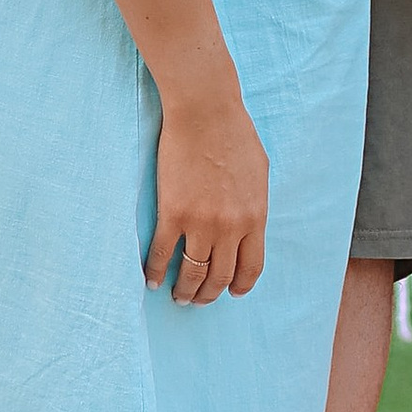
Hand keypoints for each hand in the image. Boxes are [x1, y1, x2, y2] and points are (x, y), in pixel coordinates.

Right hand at [147, 87, 269, 300]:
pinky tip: (152, 280)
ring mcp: (200, 223)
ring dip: (184, 290)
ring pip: (192, 273)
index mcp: (255, 217)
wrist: (205, 111)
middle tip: (198, 300)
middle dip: (209, 294)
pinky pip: (162, 254)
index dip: (240, 285)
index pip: (251, 267)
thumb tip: (249, 223)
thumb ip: (254, 203)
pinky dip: (155, 272)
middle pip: (220, 276)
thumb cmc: (234, 133)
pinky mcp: (173, 214)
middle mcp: (230, 227)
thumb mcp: (259, 173)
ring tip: (178, 296)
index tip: (232, 293)